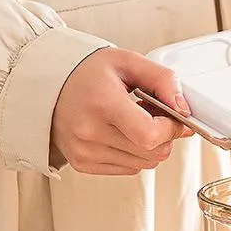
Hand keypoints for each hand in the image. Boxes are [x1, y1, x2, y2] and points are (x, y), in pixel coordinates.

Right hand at [51, 47, 191, 174]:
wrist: (46, 84)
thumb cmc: (87, 72)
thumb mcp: (128, 62)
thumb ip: (163, 80)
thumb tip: (184, 110)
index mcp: (102, 103)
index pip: (150, 135)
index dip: (171, 129)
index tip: (174, 117)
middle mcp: (89, 131)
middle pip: (153, 153)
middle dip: (164, 136)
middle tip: (153, 114)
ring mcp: (84, 151)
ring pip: (145, 164)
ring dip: (149, 145)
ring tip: (133, 121)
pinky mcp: (82, 164)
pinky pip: (129, 169)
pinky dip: (134, 153)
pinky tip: (120, 132)